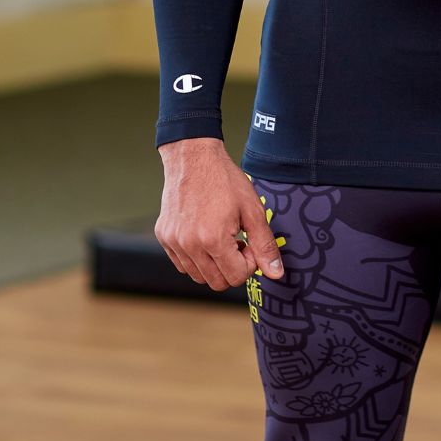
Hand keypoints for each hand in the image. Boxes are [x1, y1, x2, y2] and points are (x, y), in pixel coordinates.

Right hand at [154, 138, 283, 290]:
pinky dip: (197, 259)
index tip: (249, 244)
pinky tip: (206, 236)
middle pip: (217, 283)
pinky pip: (182, 264)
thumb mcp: (253, 210)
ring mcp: (173, 243)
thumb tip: (276, 274)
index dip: (250, 264)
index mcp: (212, 240)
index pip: (236, 277)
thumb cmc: (225, 181)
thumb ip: (265, 245)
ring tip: (222, 238)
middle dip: (233, 267)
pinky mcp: (163, 237)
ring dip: (215, 265)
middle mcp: (189, 245)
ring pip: (198, 277)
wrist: (193, 158)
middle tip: (238, 242)